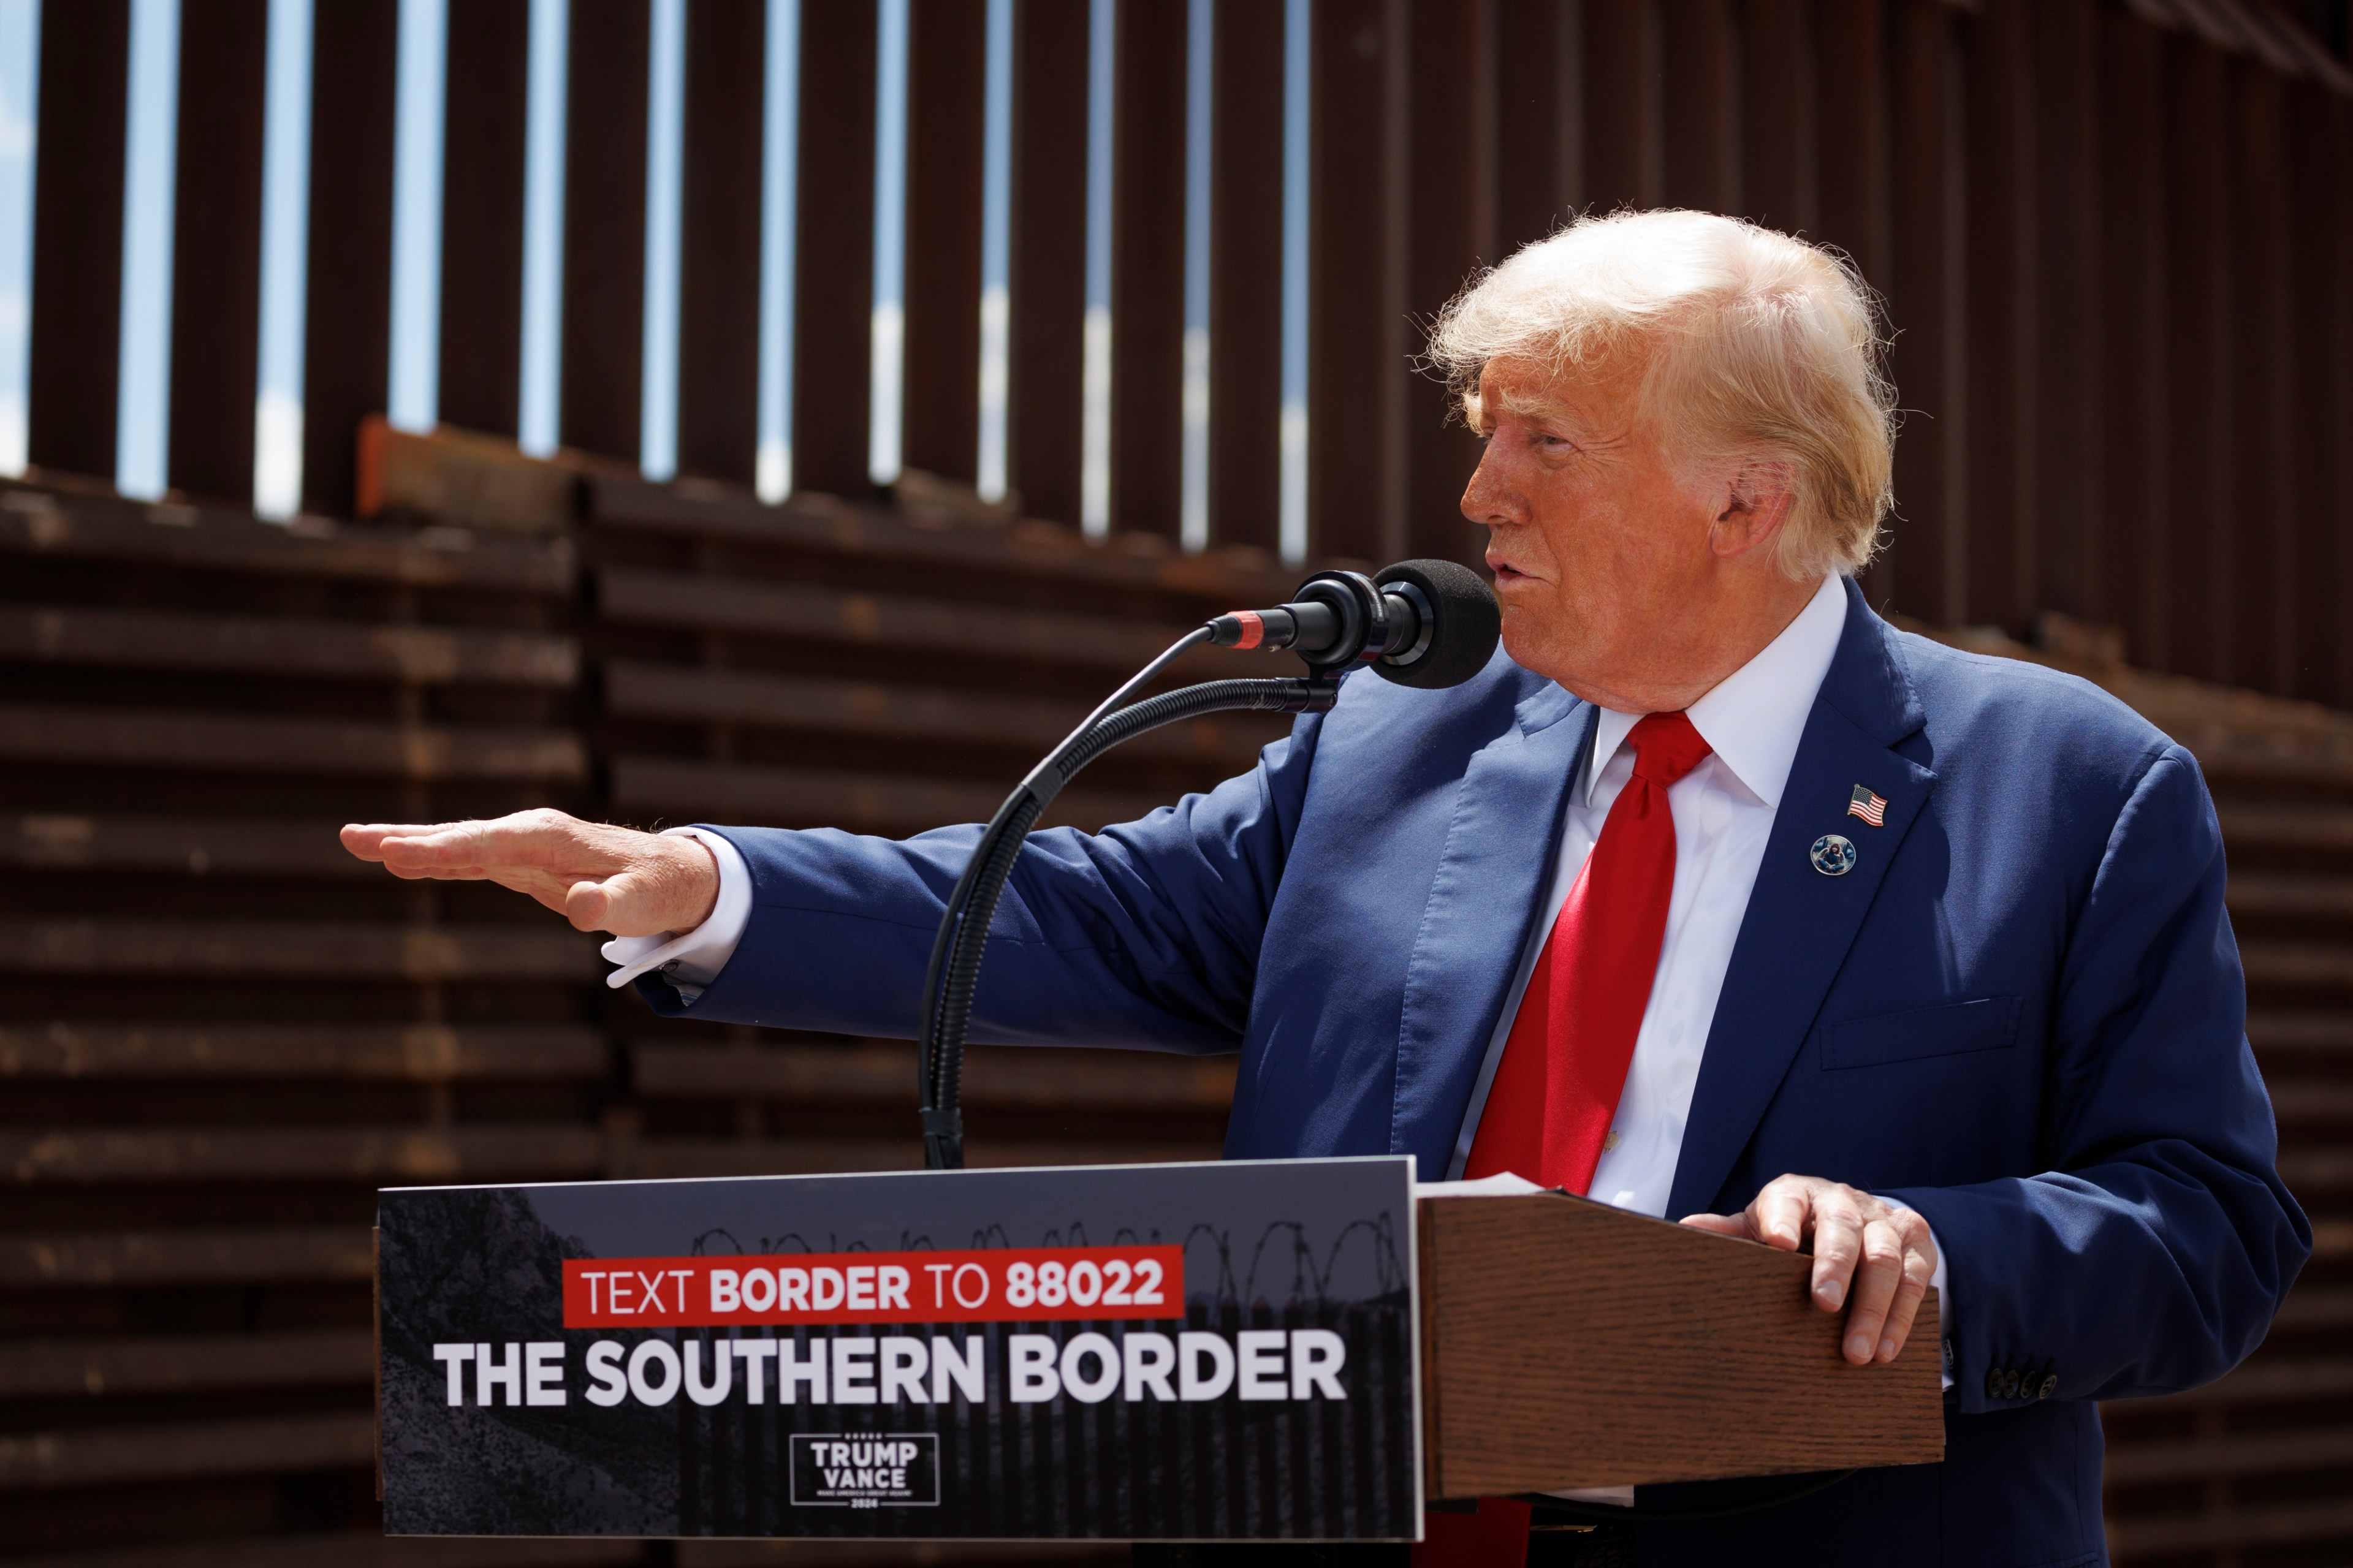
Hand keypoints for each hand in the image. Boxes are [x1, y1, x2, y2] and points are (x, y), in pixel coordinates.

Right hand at [340, 809, 719, 937]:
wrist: (671, 875)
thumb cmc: (654, 890)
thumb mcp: (638, 904)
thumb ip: (609, 906)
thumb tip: (582, 909)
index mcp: (549, 838)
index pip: (485, 843)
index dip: (441, 848)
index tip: (397, 852)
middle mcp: (529, 833)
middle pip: (459, 836)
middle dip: (407, 839)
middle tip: (352, 839)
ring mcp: (522, 845)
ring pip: (457, 844)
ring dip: (409, 845)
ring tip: (355, 842)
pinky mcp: (520, 862)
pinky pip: (469, 858)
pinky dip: (435, 858)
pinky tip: (401, 860)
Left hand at [1681, 1174, 1936, 1366]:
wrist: (1858, 1219)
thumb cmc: (1796, 1230)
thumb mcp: (1761, 1228)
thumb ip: (1729, 1232)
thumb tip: (1684, 1229)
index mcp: (1797, 1194)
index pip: (1787, 1198)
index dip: (1783, 1218)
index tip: (1779, 1244)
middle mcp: (1842, 1200)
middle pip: (1842, 1227)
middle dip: (1834, 1266)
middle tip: (1824, 1304)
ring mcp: (1883, 1220)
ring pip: (1884, 1258)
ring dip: (1873, 1307)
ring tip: (1857, 1353)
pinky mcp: (1916, 1242)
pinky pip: (1916, 1279)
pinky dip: (1901, 1316)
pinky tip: (1887, 1349)